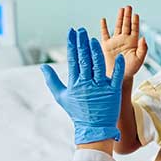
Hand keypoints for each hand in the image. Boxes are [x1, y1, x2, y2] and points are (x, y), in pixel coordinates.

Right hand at [41, 28, 125, 144]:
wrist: (93, 130)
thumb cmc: (77, 112)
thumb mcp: (61, 97)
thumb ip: (52, 80)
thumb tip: (42, 67)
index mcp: (75, 83)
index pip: (73, 60)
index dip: (72, 45)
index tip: (71, 32)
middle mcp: (87, 84)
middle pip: (84, 60)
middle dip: (82, 43)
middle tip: (81, 30)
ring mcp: (100, 88)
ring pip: (98, 66)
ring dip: (96, 52)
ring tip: (93, 39)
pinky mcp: (113, 92)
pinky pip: (115, 77)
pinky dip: (117, 67)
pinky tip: (118, 56)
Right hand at [100, 6, 148, 77]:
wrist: (117, 77)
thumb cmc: (130, 70)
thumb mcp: (139, 60)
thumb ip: (143, 49)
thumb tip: (143, 38)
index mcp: (132, 43)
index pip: (134, 29)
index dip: (135, 22)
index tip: (136, 14)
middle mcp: (124, 40)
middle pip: (126, 25)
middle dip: (127, 16)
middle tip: (129, 7)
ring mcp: (115, 42)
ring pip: (117, 27)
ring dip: (119, 18)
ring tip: (121, 9)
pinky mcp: (106, 45)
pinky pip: (104, 34)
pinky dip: (103, 27)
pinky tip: (103, 19)